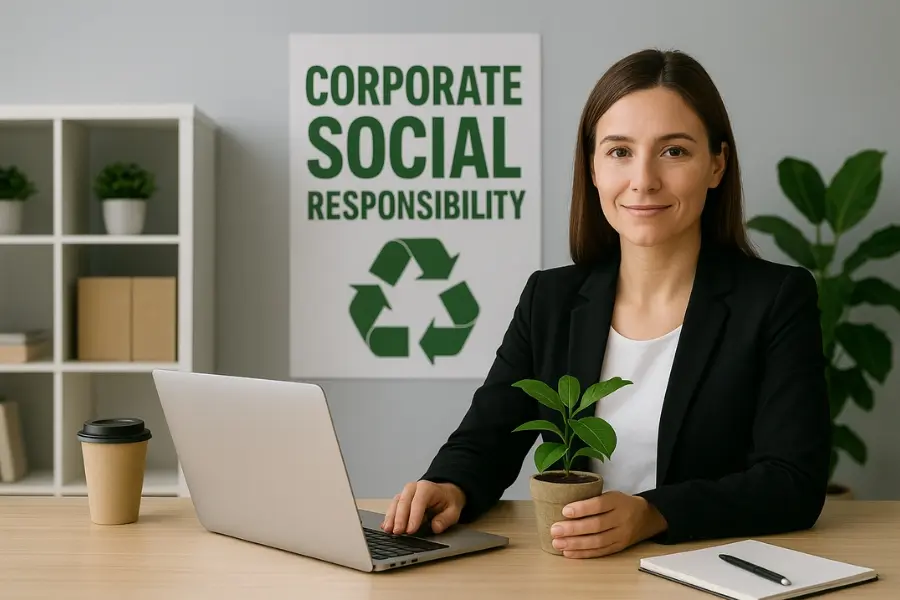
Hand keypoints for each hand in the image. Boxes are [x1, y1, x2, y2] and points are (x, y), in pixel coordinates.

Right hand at [381, 480, 466, 535]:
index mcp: (427, 488)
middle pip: (404, 501)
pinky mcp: (401, 500)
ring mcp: (405, 493)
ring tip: (388, 530)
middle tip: (398, 532)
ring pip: (395, 503)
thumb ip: (445, 519)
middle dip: (399, 518)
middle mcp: (414, 488)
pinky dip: (389, 517)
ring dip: (391, 517)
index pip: (418, 502)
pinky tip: (385, 526)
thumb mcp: (453, 511)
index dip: (414, 516)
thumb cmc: (448, 501)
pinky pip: (393, 507)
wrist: (445, 493)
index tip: (410, 530)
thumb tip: (435, 527)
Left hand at [550, 491, 667, 557]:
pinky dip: (583, 554)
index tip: (564, 511)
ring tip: (558, 543)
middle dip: (573, 529)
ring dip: (575, 544)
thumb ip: (592, 500)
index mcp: (617, 501)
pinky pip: (600, 552)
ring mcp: (621, 535)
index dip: (582, 509)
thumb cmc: (620, 503)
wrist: (646, 517)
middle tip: (555, 530)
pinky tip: (569, 553)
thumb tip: (562, 508)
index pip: (599, 505)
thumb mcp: (610, 495)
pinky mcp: (619, 547)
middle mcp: (621, 519)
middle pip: (596, 525)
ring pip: (597, 542)